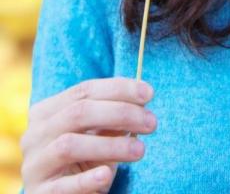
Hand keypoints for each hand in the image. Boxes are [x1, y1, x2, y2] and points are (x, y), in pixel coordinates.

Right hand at [20, 77, 156, 192]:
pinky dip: (86, 179)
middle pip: (79, 113)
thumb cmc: (81, 161)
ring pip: (70, 145)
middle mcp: (35, 134)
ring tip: (140, 150)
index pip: (85, 90)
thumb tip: (142, 98)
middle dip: (121, 113)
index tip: (149, 93)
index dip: (119, 88)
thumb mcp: (95, 136)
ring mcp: (34, 165)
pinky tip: (106, 175)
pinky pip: (63, 185)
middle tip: (151, 123)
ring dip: (111, 145)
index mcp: (46, 112)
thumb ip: (111, 118)